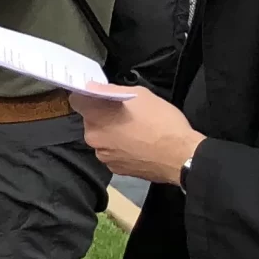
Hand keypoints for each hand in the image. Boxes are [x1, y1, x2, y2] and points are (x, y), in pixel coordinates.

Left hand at [71, 87, 204, 185]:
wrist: (182, 157)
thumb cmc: (162, 122)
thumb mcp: (141, 95)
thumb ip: (112, 91)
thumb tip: (95, 88)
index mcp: (96, 116)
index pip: (76, 101)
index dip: (87, 97)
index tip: (98, 97)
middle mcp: (94, 137)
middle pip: (91, 122)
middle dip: (104, 117)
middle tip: (126, 115)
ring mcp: (104, 156)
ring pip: (102, 139)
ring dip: (112, 135)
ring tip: (135, 133)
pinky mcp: (116, 170)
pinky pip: (113, 154)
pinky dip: (121, 150)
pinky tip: (138, 147)